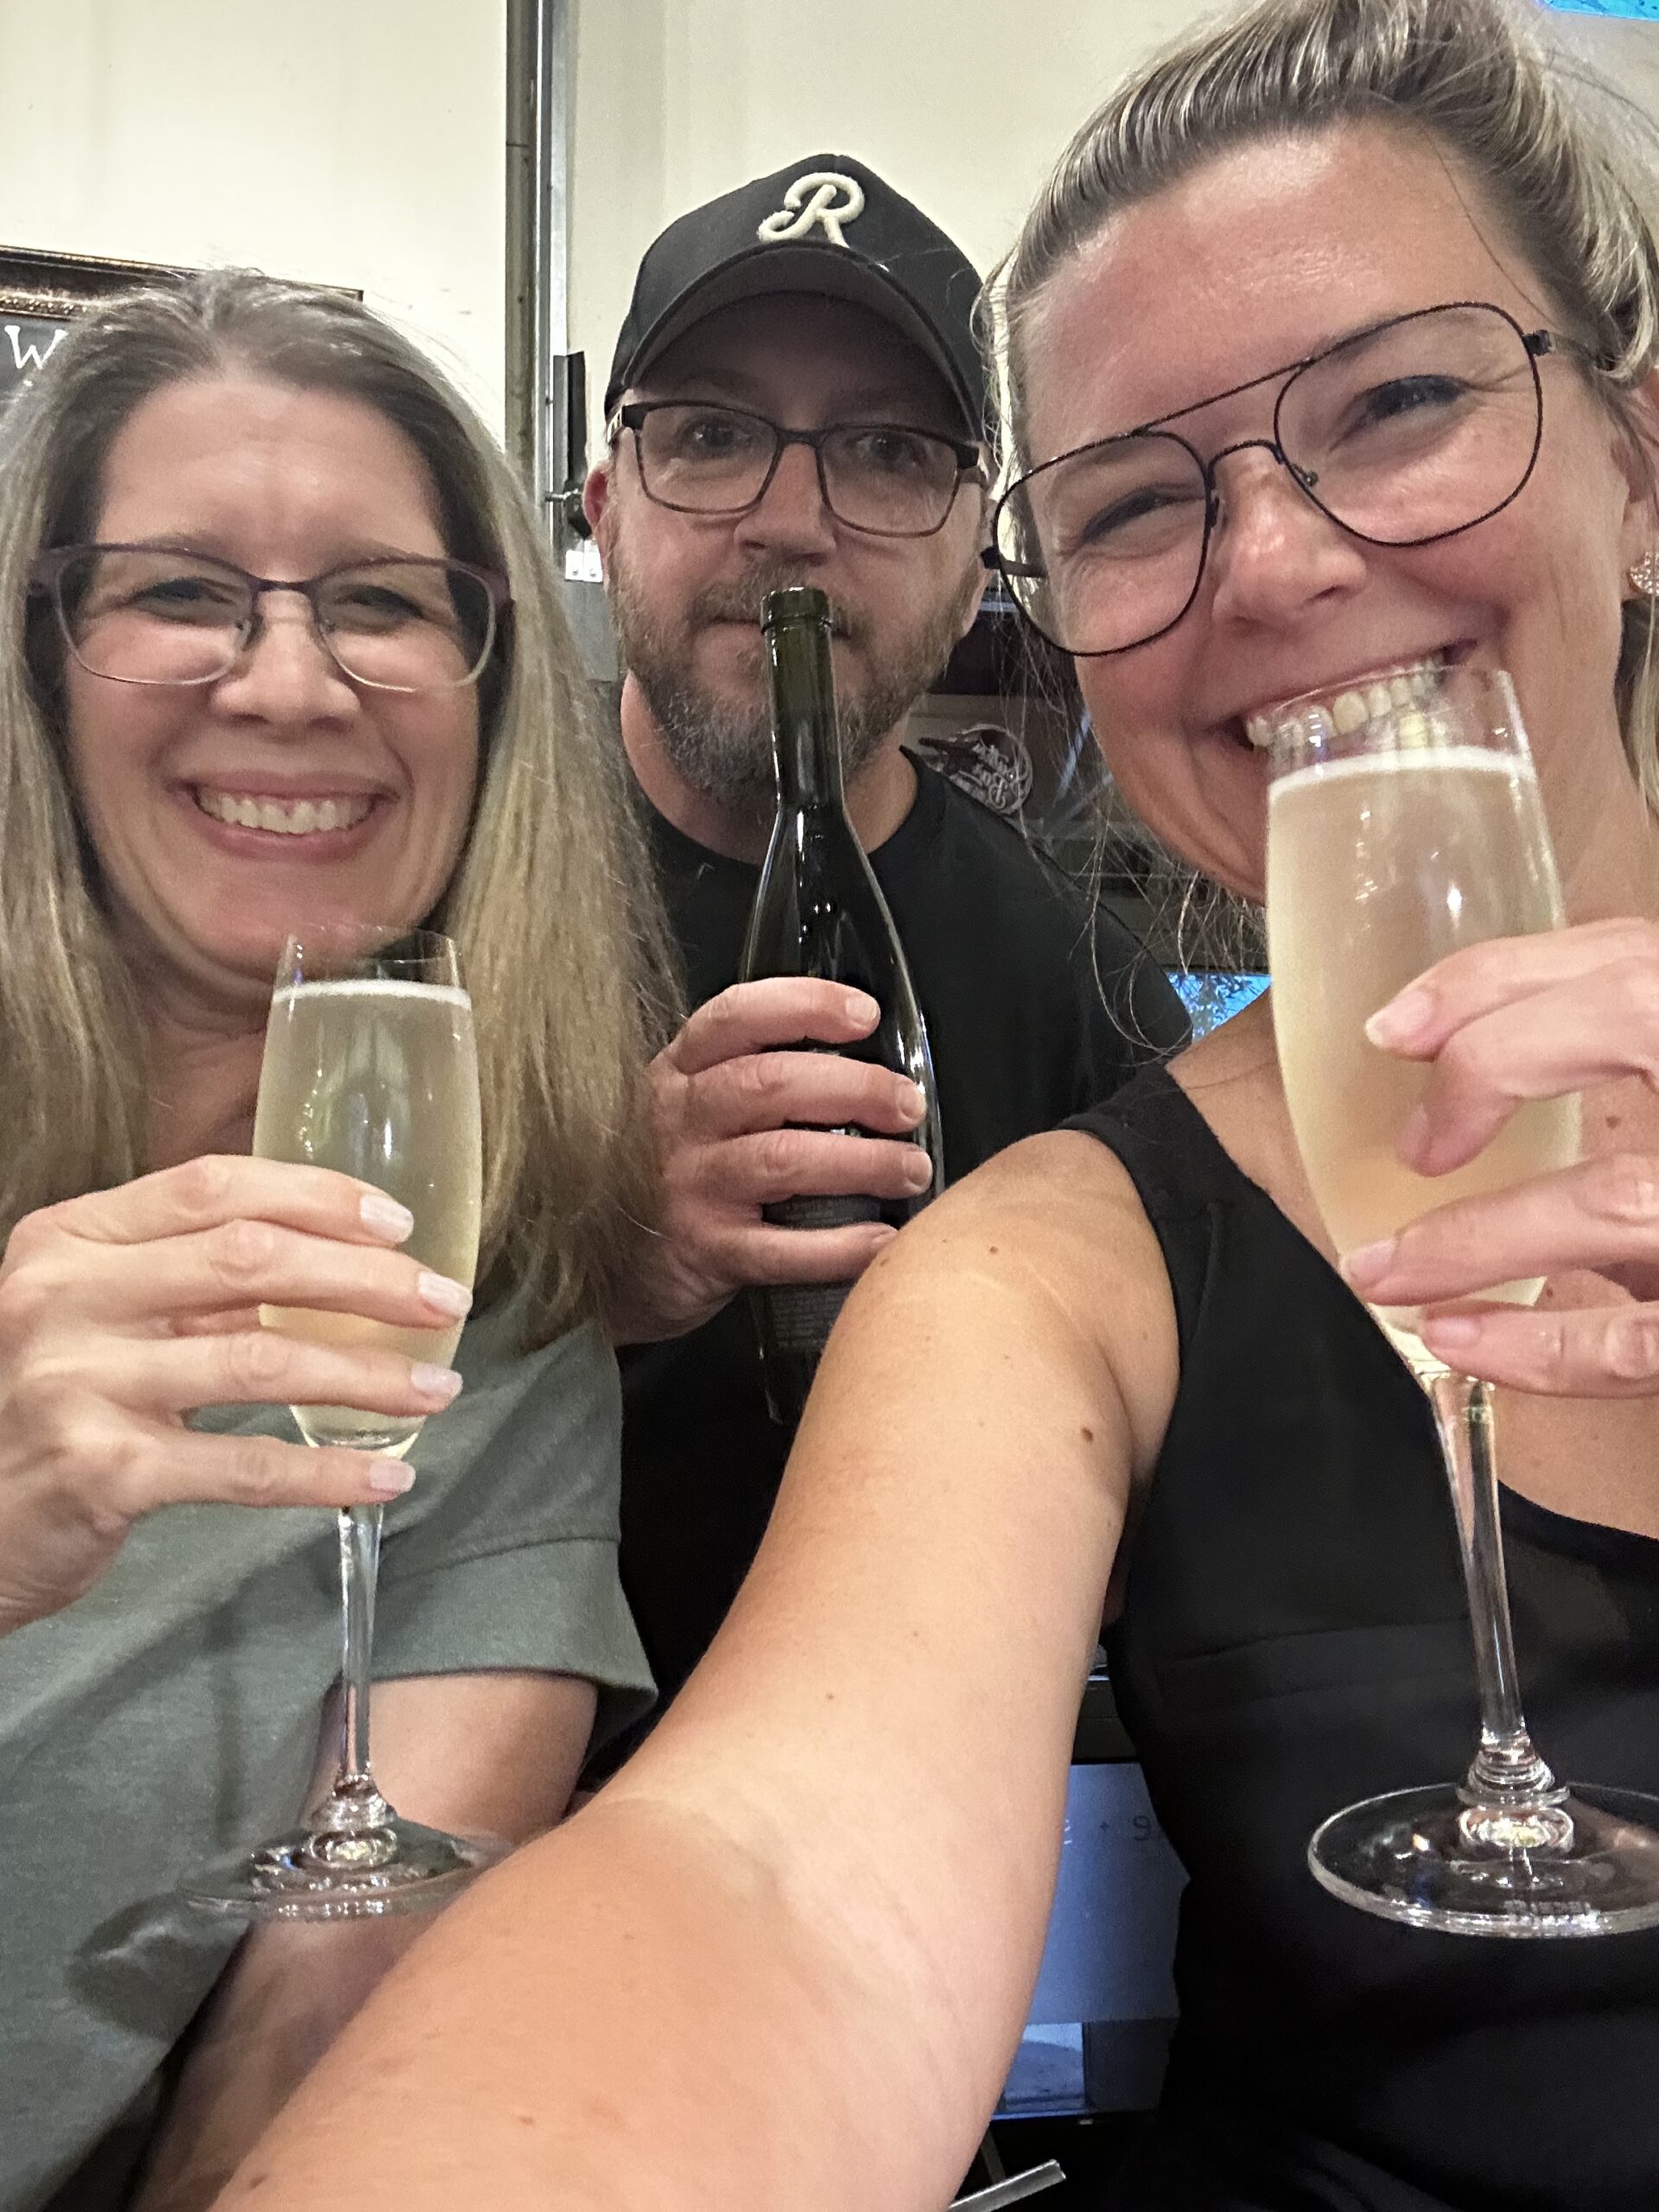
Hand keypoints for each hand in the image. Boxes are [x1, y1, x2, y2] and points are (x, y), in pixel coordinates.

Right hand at [0, 1156, 473, 1633]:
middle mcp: (66, 1298)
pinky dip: (327, 1470)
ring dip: (369, 1375)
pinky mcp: (102, 1472)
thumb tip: (337, 1261)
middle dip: (367, 1280)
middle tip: (444, 1301)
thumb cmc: (48, 1407)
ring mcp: (79, 1384)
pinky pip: (243, 1464)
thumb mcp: (98, 1318)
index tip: (397, 1223)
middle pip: (251, 1260)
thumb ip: (190, 1283)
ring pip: (263, 1361)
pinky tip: (386, 1474)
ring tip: (437, 1388)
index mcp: (68, 1239)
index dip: (316, 1196)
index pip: (211, 1187)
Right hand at [604, 978, 932, 1343]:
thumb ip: (750, 1075)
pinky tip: (880, 1240)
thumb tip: (860, 1061)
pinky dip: (839, 1246)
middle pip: (772, 1083)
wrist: (608, 1268)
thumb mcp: (689, 1108)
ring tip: (909, 1168)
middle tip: (907, 1105)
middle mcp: (678, 1121)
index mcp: (679, 1073)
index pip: (738, 1017)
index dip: (806, 1006)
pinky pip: (780, 1249)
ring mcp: (688, 1186)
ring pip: (782, 1159)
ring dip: (862, 1161)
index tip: (864, 1015)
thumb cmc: (669, 1177)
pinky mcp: (703, 1251)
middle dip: (856, 1087)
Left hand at [1337, 918, 1658, 1392]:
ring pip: (1619, 1199)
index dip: (1500, 979)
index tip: (1397, 1027)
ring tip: (1386, 1274)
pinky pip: (1640, 1341)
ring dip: (1476, 1241)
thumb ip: (1630, 1051)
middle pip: (1637, 1013)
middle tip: (1416, 1142)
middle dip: (1490, 1068)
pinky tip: (1460, 1339)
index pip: (1633, 955)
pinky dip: (1538, 1347)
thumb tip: (1462, 1049)